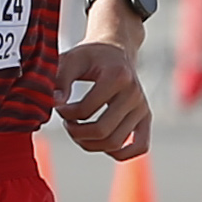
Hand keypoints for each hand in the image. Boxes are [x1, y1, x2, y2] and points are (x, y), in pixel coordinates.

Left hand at [54, 38, 149, 159]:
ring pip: (116, 143)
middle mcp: (134, 93)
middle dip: (77, 133)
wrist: (115, 48)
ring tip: (78, 131)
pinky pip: (140, 147)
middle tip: (67, 124)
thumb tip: (55, 104)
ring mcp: (142, 107)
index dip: (66, 114)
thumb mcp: (71, 59)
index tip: (58, 107)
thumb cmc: (90, 55)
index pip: (86, 110)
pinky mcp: (146, 117)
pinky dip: (119, 153)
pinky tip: (99, 143)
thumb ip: (60, 80)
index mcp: (117, 76)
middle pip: (102, 131)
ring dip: (90, 144)